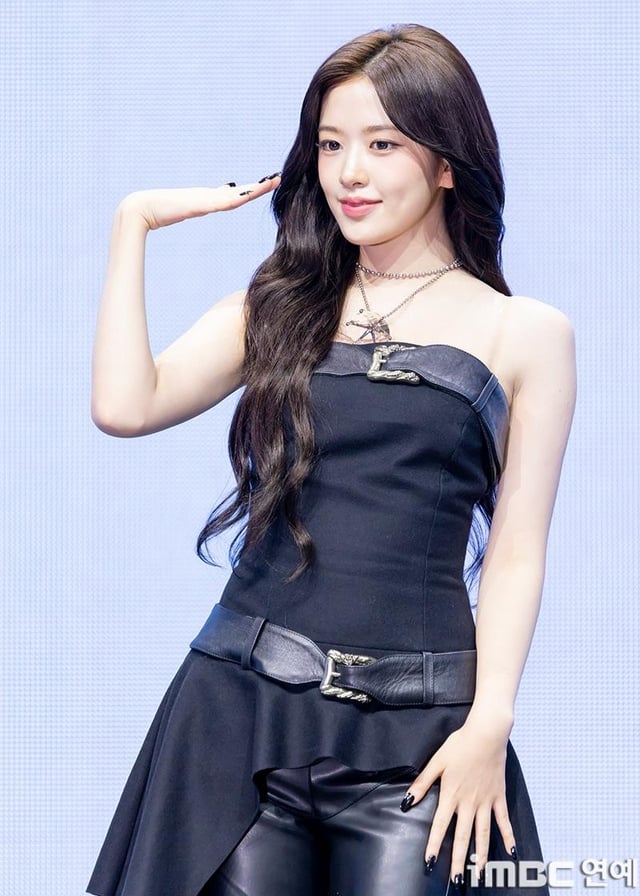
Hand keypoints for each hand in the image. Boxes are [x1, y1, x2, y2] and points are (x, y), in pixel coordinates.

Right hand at [117, 173, 280, 229]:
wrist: (139, 209)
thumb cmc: (157, 212)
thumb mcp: (183, 211)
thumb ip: (195, 208)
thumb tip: (203, 205)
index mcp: (206, 200)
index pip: (233, 195)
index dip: (250, 190)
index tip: (266, 184)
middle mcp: (207, 196)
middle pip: (238, 191)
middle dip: (258, 187)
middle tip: (277, 178)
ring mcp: (203, 199)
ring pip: (235, 195)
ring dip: (253, 190)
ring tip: (271, 183)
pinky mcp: (197, 204)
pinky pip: (221, 202)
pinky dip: (236, 199)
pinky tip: (248, 195)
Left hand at [406, 716, 515, 886]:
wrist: (486, 734)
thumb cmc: (459, 745)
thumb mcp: (436, 761)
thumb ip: (422, 782)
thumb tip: (407, 801)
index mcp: (451, 794)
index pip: (440, 826)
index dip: (435, 845)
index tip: (430, 863)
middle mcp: (469, 803)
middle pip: (463, 837)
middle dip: (459, 861)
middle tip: (457, 881)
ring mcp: (486, 802)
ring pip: (483, 834)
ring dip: (480, 855)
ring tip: (478, 873)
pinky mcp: (499, 797)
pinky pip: (504, 821)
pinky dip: (508, 836)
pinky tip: (511, 852)